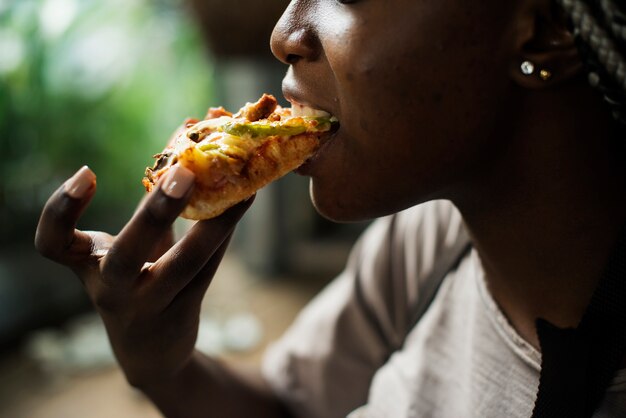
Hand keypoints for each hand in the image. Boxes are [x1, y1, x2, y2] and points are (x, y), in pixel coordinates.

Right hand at [34, 165, 252, 387]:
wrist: (150, 351)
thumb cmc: (136, 283)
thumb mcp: (130, 248)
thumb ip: (151, 204)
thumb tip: (185, 138)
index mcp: (88, 266)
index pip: (53, 244)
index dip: (61, 210)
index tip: (87, 173)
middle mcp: (113, 290)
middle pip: (126, 257)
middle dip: (155, 214)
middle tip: (183, 173)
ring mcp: (150, 306)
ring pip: (185, 264)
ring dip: (213, 224)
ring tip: (239, 188)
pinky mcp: (184, 311)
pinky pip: (207, 267)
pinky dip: (224, 232)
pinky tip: (245, 202)